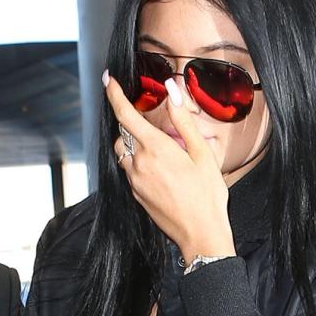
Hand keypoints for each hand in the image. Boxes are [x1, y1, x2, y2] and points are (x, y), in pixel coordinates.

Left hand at [104, 72, 235, 261]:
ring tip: (161, 154)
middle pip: (123, 134)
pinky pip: (130, 172)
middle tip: (157, 131)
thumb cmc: (207, 196)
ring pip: (124, 154)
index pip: (125, 114)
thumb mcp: (202, 154)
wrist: (201, 236)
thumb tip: (171, 91)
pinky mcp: (136, 196)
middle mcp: (139, 164)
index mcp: (156, 149)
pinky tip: (162, 174)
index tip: (108, 79)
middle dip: (132, 125)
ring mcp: (135, 182)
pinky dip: (140, 165)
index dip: (114, 94)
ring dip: (135, 146)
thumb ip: (184, 120)